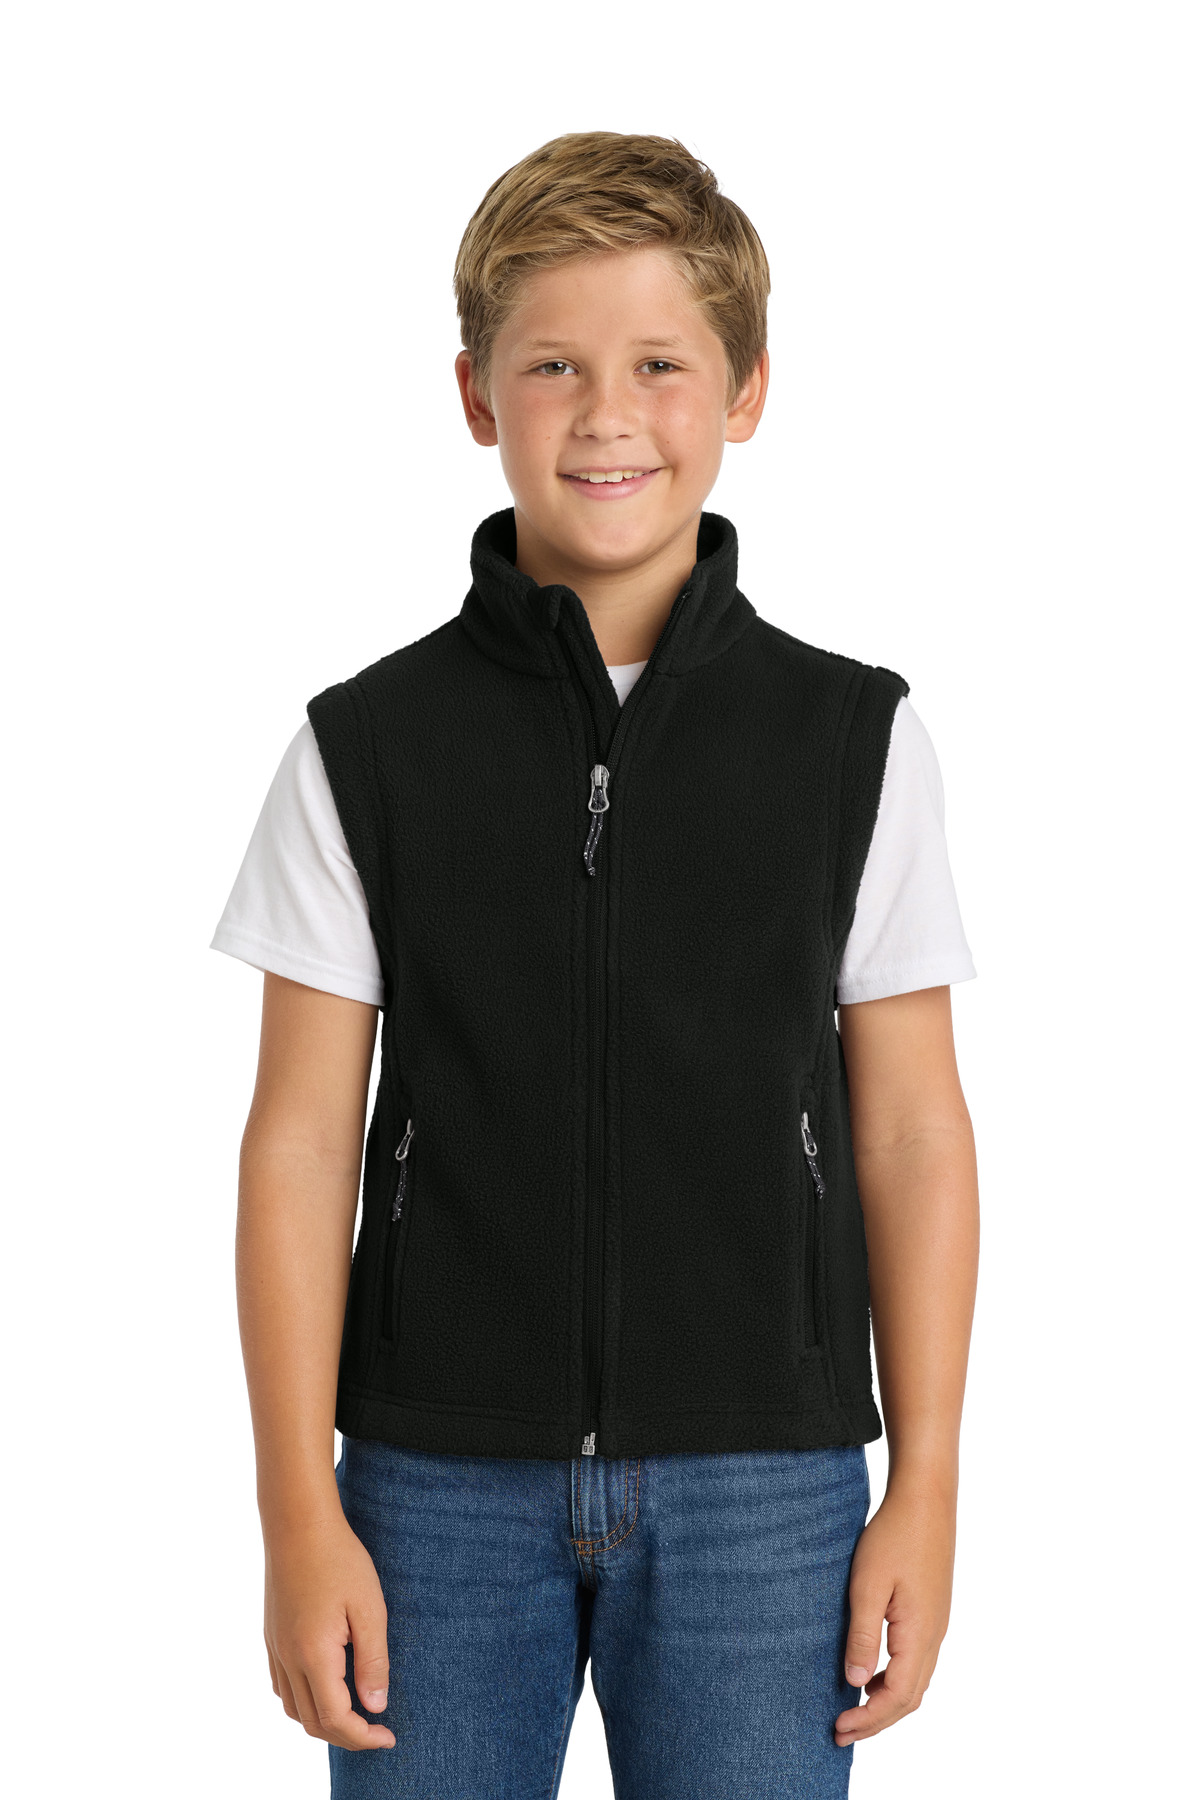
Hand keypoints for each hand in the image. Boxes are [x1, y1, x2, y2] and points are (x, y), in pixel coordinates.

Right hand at [263, 1511, 395, 1751]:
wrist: (298, 1523)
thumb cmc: (339, 1559)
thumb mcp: (369, 1608)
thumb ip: (373, 1660)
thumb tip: (376, 1706)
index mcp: (313, 1655)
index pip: (336, 1719)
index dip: (364, 1737)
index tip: (389, 1736)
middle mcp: (288, 1659)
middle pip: (312, 1722)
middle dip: (346, 1736)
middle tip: (378, 1730)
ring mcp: (275, 1648)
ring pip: (293, 1709)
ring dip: (323, 1721)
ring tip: (355, 1713)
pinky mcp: (271, 1636)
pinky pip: (282, 1686)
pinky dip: (303, 1701)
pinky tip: (325, 1687)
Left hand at [834, 1482, 954, 1745]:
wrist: (926, 1500)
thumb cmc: (893, 1536)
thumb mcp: (868, 1584)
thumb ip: (862, 1634)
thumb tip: (855, 1682)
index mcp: (919, 1634)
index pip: (896, 1697)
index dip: (868, 1719)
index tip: (838, 1728)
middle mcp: (934, 1636)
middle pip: (910, 1698)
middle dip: (876, 1721)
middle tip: (841, 1732)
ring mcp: (937, 1625)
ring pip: (916, 1682)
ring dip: (886, 1703)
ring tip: (853, 1710)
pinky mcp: (932, 1613)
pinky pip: (916, 1662)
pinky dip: (894, 1680)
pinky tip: (870, 1673)